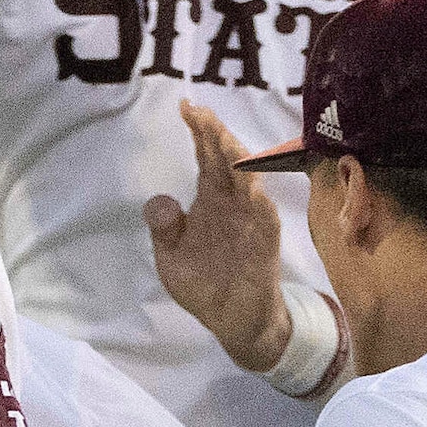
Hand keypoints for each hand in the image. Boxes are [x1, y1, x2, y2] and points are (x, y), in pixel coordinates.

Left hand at [143, 105, 296, 374]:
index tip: (186, 106)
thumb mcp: (171, 258)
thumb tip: (162, 200)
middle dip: (215, 134)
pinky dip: (259, 202)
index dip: (198, 132)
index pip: (205, 157)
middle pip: (225, 160)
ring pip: (246, 181)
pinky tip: (252, 188)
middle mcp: (232, 202)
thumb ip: (164, 229)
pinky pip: (264, 217)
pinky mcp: (265, 241)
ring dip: (237, 161)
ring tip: (224, 139)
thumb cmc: (203, 285)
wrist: (233, 320)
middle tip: (202, 112)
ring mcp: (251, 218)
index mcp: (209, 199)